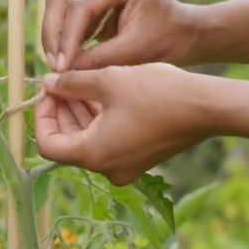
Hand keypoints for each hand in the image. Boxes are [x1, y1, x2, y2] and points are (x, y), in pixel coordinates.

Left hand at [34, 63, 210, 185]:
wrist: (207, 108)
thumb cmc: (157, 92)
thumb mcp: (109, 80)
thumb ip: (71, 82)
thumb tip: (46, 83)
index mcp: (94, 154)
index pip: (47, 144)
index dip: (41, 116)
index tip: (47, 91)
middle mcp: (107, 168)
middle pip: (68, 143)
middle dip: (61, 111)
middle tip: (59, 81)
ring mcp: (125, 166)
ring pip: (89, 140)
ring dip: (80, 113)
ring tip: (78, 81)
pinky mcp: (140, 159)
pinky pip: (109, 141)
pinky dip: (100, 119)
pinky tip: (101, 92)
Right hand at [42, 0, 201, 71]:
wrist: (183, 34)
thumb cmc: (166, 40)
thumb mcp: (133, 53)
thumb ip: (97, 59)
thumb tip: (62, 71)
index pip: (81, 5)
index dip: (67, 37)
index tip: (62, 67)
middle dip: (54, 34)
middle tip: (55, 66)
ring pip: (59, 5)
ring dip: (55, 36)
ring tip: (58, 65)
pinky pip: (67, 14)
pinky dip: (64, 36)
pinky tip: (66, 59)